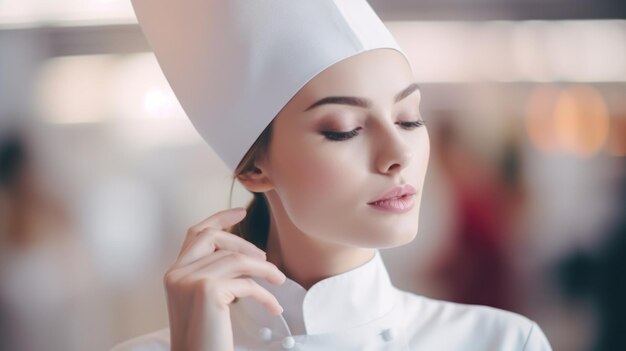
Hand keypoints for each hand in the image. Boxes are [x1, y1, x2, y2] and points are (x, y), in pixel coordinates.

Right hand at [163, 207, 285, 350]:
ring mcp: (190, 280)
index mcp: (174, 273)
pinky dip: (265, 295)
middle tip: (266, 260)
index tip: (241, 211)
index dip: (219, 218)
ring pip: (236, 259)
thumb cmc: (205, 337)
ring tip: (279, 281)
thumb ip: (213, 273)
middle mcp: (177, 273)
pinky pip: (246, 283)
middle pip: (215, 238)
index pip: (195, 233)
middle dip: (244, 243)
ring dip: (264, 270)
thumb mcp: (204, 300)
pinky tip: (274, 308)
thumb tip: (246, 253)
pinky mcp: (207, 290)